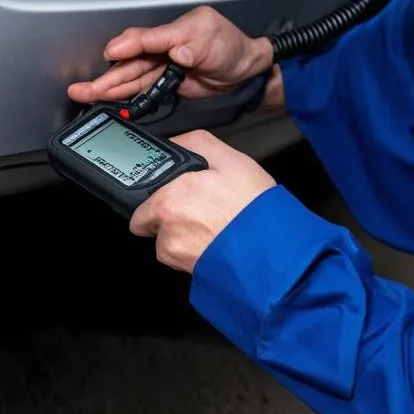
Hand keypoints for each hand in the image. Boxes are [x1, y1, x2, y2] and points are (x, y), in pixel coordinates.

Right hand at [68, 6, 271, 103]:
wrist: (245, 69)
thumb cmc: (233, 48)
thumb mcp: (215, 41)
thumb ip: (194, 47)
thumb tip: (178, 52)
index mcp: (177, 30)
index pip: (147, 38)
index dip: (128, 47)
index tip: (112, 53)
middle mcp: (166, 46)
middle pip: (131, 61)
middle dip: (108, 74)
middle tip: (85, 86)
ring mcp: (164, 64)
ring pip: (132, 77)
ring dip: (109, 86)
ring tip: (86, 94)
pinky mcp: (166, 81)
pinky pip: (142, 88)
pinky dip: (124, 94)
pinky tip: (108, 99)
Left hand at [129, 130, 275, 272]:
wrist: (272, 248)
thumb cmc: (253, 207)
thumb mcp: (229, 158)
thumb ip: (193, 144)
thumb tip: (175, 143)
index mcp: (169, 200)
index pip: (141, 200)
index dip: (160, 193)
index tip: (173, 193)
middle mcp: (166, 230)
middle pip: (153, 220)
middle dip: (171, 213)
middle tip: (199, 207)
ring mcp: (176, 253)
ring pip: (168, 239)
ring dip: (183, 232)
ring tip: (212, 223)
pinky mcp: (186, 270)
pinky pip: (181, 257)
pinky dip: (193, 250)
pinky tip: (214, 238)